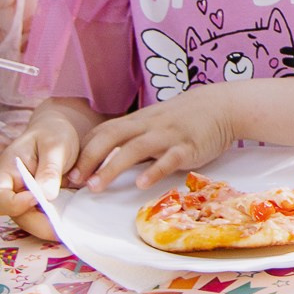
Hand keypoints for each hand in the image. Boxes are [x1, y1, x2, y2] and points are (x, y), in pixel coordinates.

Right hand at [0, 106, 80, 242]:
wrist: (58, 133)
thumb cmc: (52, 134)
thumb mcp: (54, 146)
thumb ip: (49, 169)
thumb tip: (46, 195)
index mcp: (6, 172)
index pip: (0, 196)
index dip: (15, 203)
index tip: (36, 198)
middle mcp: (11, 190)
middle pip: (16, 215)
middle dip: (38, 225)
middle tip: (60, 231)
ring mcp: (24, 199)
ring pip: (31, 221)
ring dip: (48, 228)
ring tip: (69, 232)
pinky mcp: (38, 204)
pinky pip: (43, 218)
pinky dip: (55, 223)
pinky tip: (70, 226)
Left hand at [68, 84, 244, 191]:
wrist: (223, 105)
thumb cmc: (188, 118)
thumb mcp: (158, 123)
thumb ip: (137, 139)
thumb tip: (113, 161)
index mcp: (139, 120)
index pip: (104, 131)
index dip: (85, 149)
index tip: (70, 169)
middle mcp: (148, 125)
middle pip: (111, 137)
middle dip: (90, 158)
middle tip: (74, 181)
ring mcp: (167, 135)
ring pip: (134, 149)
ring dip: (112, 168)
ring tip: (96, 187)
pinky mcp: (187, 147)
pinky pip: (168, 158)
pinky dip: (153, 171)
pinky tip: (141, 184)